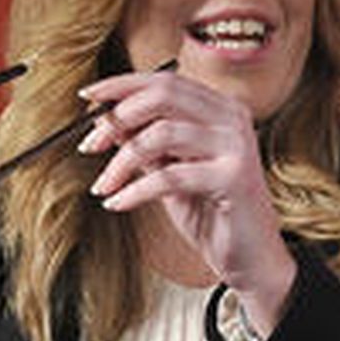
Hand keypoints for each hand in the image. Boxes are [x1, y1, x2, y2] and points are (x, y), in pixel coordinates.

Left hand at [78, 68, 296, 332]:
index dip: (122, 85)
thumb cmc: (212, 214)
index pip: (165, 81)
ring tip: (103, 186)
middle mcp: (233, 118)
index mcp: (220, 109)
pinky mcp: (234, 177)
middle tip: (90, 145)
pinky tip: (118, 203)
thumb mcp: (170, 171)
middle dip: (118, 117)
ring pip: (161, 134)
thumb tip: (106, 120)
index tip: (88, 97)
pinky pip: (169, 176)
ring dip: (121, 161)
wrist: (250, 259)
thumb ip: (145, 143)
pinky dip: (135, 191)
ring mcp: (237, 145)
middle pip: (164, 95)